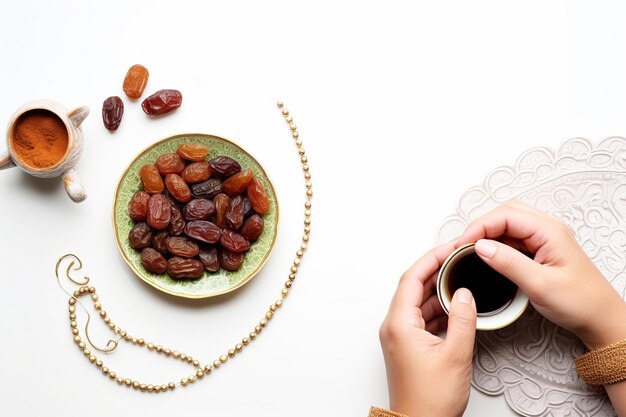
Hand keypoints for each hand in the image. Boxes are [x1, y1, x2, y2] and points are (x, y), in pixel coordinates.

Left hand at [379, 243, 476, 416]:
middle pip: (413, 286)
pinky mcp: (407, 346)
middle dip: (435, 270)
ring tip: (460, 277)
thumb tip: (464, 293)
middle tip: (457, 257)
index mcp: (399, 324)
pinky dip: (437, 308)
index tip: (450, 248)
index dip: (432, 259)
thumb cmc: (429, 400)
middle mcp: (394, 327)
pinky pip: (421, 317)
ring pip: (417, 302)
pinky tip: (454, 306)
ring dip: (437, 289)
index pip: (412, 278)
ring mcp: (399, 336)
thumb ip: (461, 319)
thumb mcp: (455, 355)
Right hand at [457, 200, 625, 349]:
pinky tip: (486, 256)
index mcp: (549, 231)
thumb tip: (481, 246)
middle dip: (481, 226)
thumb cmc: (581, 303)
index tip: (463, 244)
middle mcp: (547, 230)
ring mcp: (543, 239)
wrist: (600, 320)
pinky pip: (512, 239)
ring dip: (487, 234)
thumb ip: (508, 263)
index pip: (505, 215)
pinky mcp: (539, 251)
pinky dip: (495, 244)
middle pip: (505, 214)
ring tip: (471, 250)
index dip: (480, 226)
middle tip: (463, 245)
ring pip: (507, 225)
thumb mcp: (540, 285)